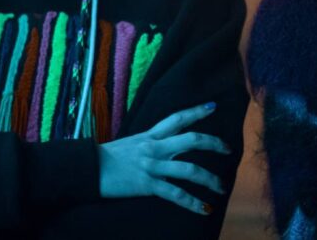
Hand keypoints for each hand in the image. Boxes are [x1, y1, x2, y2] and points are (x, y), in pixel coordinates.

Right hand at [99, 102, 230, 214]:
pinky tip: (205, 209)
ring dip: (210, 179)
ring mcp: (153, 166)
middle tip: (228, 149)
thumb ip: (148, 142)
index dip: (196, 111)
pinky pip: (176, 194)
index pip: (177, 118)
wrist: (89, 169)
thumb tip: (162, 143)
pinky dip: (193, 203)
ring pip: (190, 169)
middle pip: (192, 140)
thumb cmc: (107, 157)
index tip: (213, 107)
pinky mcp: (148, 185)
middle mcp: (155, 147)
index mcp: (150, 135)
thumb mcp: (130, 143)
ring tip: (221, 187)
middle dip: (214, 144)